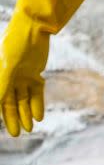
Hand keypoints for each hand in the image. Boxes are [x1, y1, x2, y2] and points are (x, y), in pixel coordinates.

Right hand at [0, 16, 48, 136]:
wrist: (32, 29)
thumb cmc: (15, 44)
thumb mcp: (8, 67)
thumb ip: (2, 85)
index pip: (0, 101)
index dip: (4, 116)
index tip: (9, 132)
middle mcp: (8, 77)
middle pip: (11, 102)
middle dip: (14, 118)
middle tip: (17, 135)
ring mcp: (22, 76)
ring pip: (24, 99)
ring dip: (26, 114)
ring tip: (30, 129)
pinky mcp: (35, 73)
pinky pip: (36, 92)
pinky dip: (37, 104)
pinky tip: (39, 117)